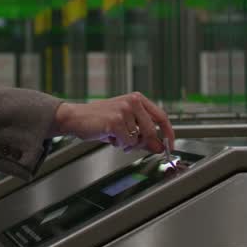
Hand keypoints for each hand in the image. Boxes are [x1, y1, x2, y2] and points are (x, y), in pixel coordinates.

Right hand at [51, 92, 175, 153]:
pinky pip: (126, 141)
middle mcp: (133, 101)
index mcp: (137, 99)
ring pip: (138, 138)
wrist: (75, 118)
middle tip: (129, 145)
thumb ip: (144, 136)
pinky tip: (108, 136)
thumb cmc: (99, 121)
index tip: (170, 146)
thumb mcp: (125, 126)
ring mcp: (124, 110)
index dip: (168, 133)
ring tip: (114, 136)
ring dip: (127, 143)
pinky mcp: (115, 121)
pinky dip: (118, 143)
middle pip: (151, 131)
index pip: (161, 116)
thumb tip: (160, 147)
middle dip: (143, 143)